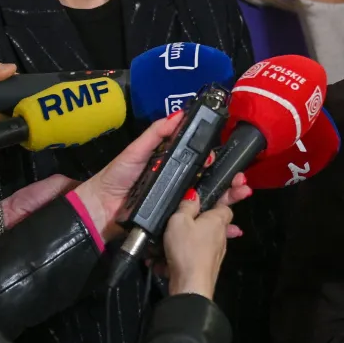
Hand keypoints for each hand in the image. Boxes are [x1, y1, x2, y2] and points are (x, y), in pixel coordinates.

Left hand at [72, 115, 251, 243]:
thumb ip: (156, 134)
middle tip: (242, 181)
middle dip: (230, 182)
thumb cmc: (117, 177)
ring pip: (210, 203)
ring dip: (230, 200)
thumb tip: (179, 114)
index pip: (199, 162)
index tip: (223, 158)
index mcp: (171, 167)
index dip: (214, 160)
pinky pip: (200, 225)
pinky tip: (232, 228)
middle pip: (210, 183)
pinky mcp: (177, 224)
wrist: (101, 210)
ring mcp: (179, 206)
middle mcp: (179, 186)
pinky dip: (219, 227)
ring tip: (242, 195)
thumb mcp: (136, 151)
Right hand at [161, 196, 233, 299]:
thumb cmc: (187, 249)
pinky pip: (192, 256)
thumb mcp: (179, 220)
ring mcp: (215, 253)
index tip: (203, 200)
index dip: (216, 201)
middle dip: (195, 223)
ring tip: (164, 244)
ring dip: (182, 242)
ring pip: (199, 241)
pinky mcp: (206, 267)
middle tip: (176, 223)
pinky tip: (163, 261)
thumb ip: (186, 206)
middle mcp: (221, 236)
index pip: (225, 206)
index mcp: (218, 221)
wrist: (190, 285)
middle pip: (210, 224)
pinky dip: (179, 256)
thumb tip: (193, 194)